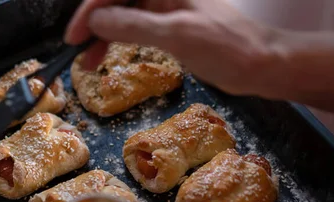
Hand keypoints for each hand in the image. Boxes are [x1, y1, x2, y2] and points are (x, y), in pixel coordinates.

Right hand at [65, 0, 279, 96]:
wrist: (260, 64)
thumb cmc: (224, 47)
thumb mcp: (174, 35)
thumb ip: (132, 24)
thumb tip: (96, 20)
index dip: (90, 11)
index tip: (73, 38)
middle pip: (117, 0)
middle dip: (95, 23)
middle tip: (80, 54)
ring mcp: (167, 5)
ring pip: (125, 13)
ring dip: (105, 35)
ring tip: (91, 63)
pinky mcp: (172, 23)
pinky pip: (137, 25)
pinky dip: (122, 40)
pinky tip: (112, 54)